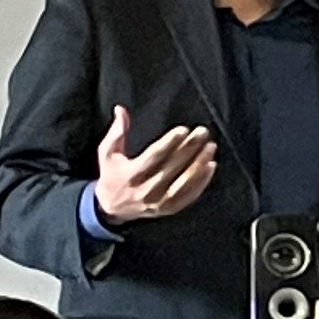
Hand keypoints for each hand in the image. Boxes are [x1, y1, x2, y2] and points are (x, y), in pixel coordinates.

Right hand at [92, 105, 217, 225]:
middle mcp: (145, 189)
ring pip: (184, 183)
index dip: (170, 143)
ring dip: (199, 164)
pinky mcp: (168, 209)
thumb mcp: (107, 153)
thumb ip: (116, 132)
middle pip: (172, 167)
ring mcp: (158, 202)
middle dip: (189, 148)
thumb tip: (121, 109)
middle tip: (202, 132)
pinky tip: (211, 166)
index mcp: (130, 174)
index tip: (183, 130)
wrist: (112, 209)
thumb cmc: (111, 175)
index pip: (154, 156)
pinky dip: (202, 182)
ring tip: (210, 147)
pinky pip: (188, 196)